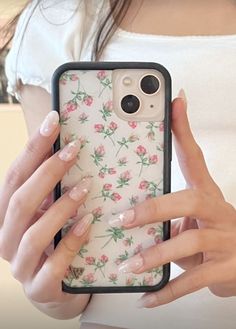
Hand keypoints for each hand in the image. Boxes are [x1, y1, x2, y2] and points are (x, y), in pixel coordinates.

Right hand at [0, 111, 92, 314]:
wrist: (60, 289)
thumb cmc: (55, 242)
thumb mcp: (51, 211)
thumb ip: (54, 187)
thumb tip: (71, 145)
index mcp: (7, 215)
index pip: (15, 176)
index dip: (33, 148)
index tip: (54, 122)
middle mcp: (7, 238)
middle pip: (20, 200)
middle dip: (47, 172)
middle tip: (74, 149)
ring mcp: (21, 265)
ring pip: (33, 233)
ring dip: (60, 207)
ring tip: (86, 187)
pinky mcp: (40, 288)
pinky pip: (54, 265)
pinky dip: (72, 242)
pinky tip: (89, 222)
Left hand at [109, 90, 235, 307]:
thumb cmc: (210, 230)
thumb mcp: (191, 211)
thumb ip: (166, 204)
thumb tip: (129, 200)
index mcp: (205, 193)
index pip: (195, 156)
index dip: (184, 128)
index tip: (175, 101)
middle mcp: (217, 211)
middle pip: (188, 201)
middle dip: (153, 209)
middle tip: (122, 218)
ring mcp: (224, 241)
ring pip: (188, 244)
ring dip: (156, 254)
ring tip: (129, 264)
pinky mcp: (225, 270)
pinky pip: (192, 281)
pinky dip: (166, 292)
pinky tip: (145, 298)